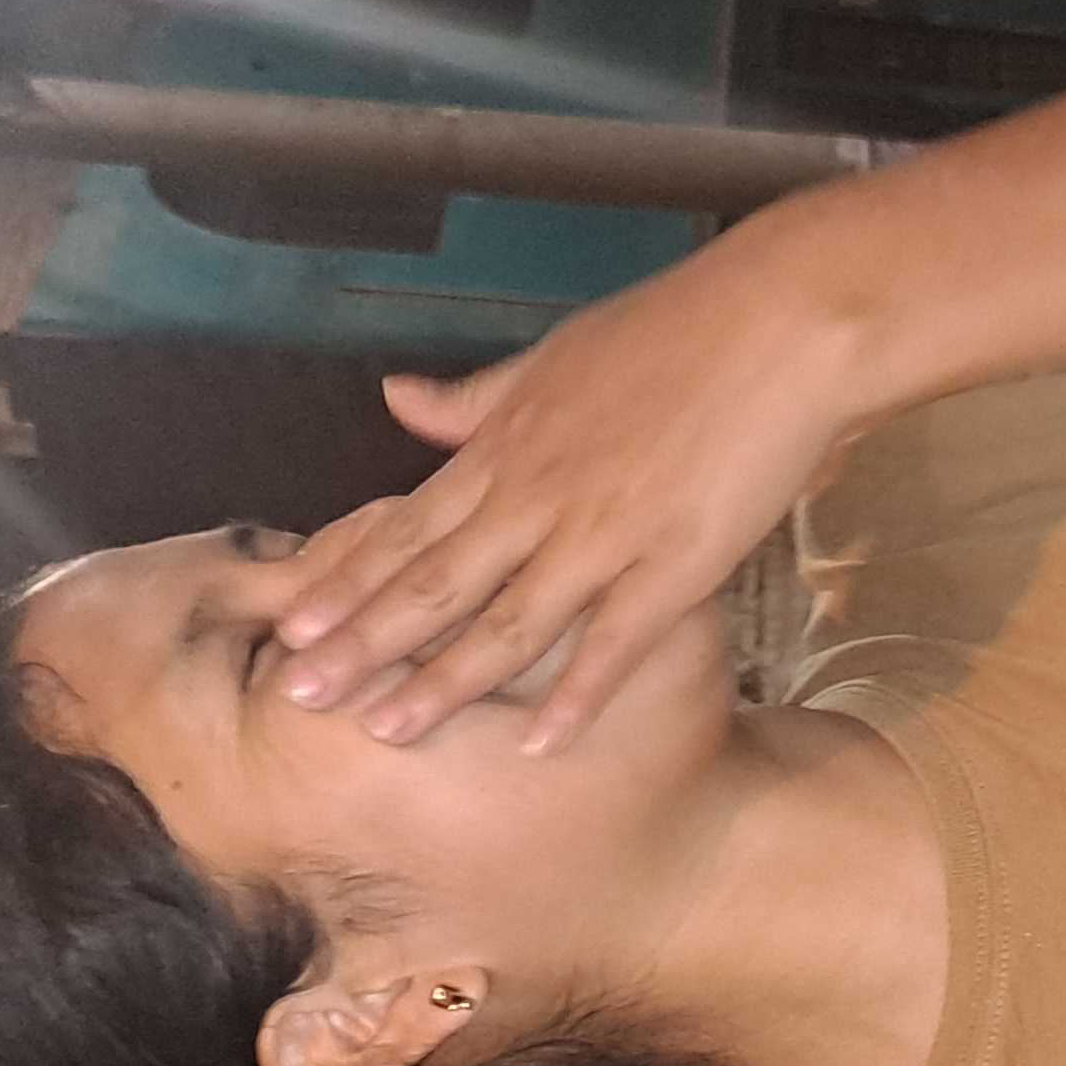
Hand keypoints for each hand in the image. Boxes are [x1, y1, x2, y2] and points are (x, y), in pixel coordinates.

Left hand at [267, 230, 863, 754]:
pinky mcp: (675, 563)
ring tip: (384, 731)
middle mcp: (538, 495)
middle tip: (299, 695)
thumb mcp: (554, 356)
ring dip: (441, 681)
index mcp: (507, 446)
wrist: (779, 322)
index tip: (285, 627)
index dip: (346, 582)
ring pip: (505, 622)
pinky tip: (538, 744)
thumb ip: (474, 398)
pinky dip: (576, 695)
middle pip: (433, 582)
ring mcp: (604, 534)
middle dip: (361, 642)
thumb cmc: (674, 332)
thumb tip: (394, 400)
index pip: (407, 527)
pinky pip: (614, 642)